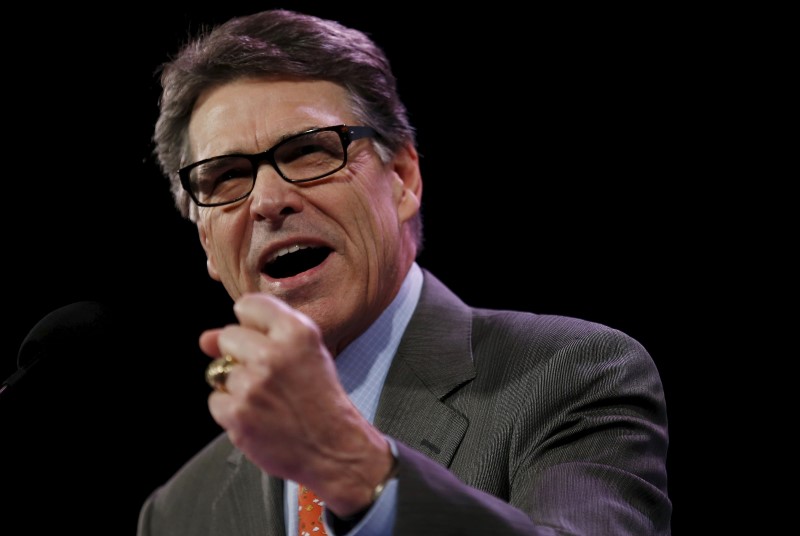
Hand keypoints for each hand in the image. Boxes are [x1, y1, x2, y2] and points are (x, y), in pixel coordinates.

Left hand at [200, 292, 392, 515]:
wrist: (333, 448)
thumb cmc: (321, 400)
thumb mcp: (307, 354)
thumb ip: (259, 335)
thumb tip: (205, 339)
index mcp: (297, 332)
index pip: (248, 304)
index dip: (251, 324)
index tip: (262, 339)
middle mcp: (273, 354)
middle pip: (228, 336)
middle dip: (240, 355)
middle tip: (269, 376)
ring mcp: (252, 384)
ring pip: (220, 371)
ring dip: (238, 386)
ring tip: (268, 401)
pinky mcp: (237, 413)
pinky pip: (216, 400)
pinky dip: (232, 411)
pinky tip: (258, 417)